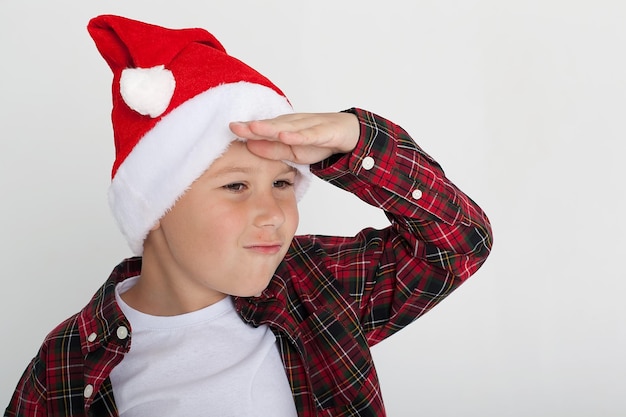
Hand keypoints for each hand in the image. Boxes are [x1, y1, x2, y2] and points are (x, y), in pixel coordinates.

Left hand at [229, 112, 358, 164]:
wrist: (350, 134)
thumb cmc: (320, 141)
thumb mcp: (293, 152)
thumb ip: (273, 150)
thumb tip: (250, 146)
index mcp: (285, 128)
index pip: (263, 129)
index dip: (246, 129)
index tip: (228, 130)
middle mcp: (295, 124)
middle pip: (271, 125)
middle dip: (253, 126)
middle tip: (233, 126)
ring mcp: (310, 126)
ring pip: (288, 127)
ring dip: (270, 128)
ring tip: (253, 128)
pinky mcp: (325, 131)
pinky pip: (310, 134)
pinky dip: (298, 135)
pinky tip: (285, 136)